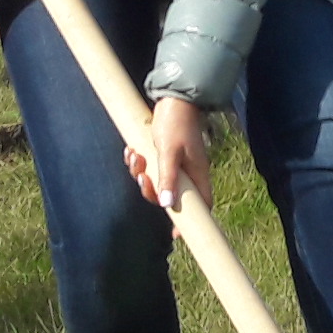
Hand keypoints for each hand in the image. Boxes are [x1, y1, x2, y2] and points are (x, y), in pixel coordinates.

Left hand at [130, 95, 214, 211]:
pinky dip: (139, 163)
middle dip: (150, 190)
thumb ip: (168, 178)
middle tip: (141, 179)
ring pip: (156, 181)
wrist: (173, 97)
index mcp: (196, 174)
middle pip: (169, 196)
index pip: (201, 206)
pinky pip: (150, 167)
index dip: (190, 222)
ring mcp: (176, 163)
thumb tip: (166, 206)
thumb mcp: (169, 151)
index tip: (174, 234)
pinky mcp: (163, 154)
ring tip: (134, 156)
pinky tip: (132, 150)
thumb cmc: (176, 123)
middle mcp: (188, 172)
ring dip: (140, 173)